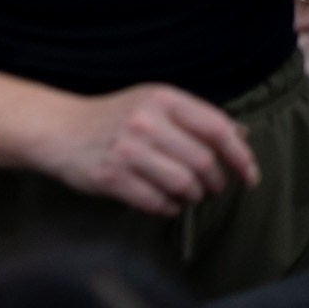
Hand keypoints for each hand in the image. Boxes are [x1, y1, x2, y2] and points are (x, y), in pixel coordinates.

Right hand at [33, 85, 258, 215]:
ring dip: (192, 197)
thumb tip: (241, 137)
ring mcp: (126, 150)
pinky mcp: (111, 177)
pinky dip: (169, 208)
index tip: (249, 176)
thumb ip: (195, 118)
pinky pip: (158, 202)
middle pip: (204, 163)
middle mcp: (145, 121)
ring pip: (184, 186)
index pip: (217, 130)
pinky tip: (163, 201)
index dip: (241, 157)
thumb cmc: (114, 119)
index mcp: (161, 98)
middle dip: (215, 183)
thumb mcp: (153, 104)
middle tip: (210, 189)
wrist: (59, 130)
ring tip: (186, 195)